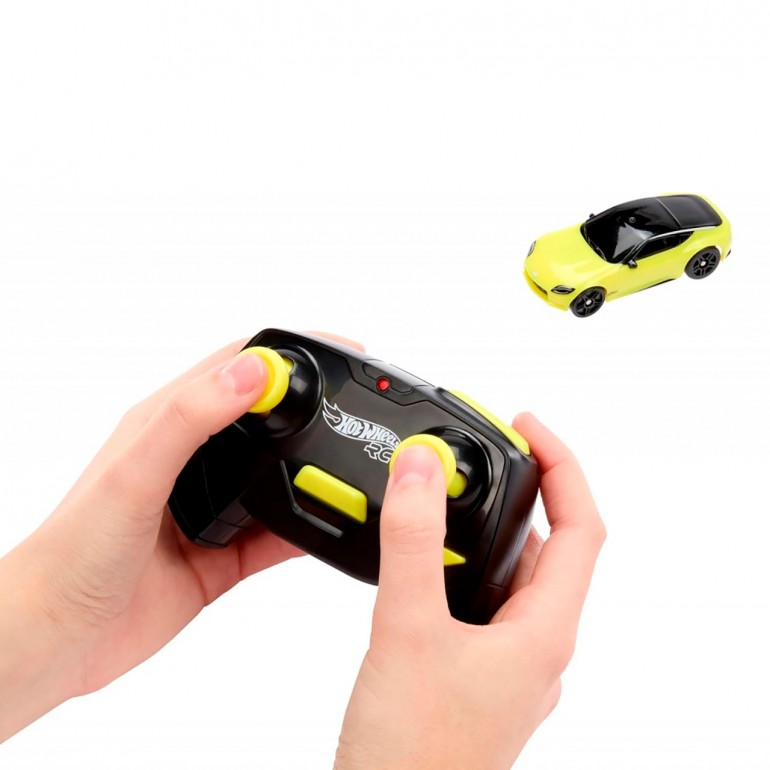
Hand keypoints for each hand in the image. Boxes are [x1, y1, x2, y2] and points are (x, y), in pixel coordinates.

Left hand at [0, 333, 361, 740]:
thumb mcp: (133, 474)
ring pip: (277, 478)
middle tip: (355, 409)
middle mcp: (192, 461)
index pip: (236, 367)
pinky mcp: (223, 554)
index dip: (287, 352)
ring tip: (347, 470)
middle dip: (312, 409)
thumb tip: (252, 372)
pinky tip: (328, 530)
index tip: (334, 351)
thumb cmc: (71, 552)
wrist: (58, 640)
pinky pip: (278, 537)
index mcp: (166, 424)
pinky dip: (306, 531)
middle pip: (267, 420)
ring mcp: (211, 507)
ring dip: (311, 473)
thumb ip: (191, 418)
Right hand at [334, 413, 605, 769]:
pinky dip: (459, 567)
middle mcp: (535, 646)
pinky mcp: (475, 675)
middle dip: (518, 491)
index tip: (526, 425)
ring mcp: (507, 663)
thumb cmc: (413, 756)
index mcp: (545, 632)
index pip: (583, 526)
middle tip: (474, 453)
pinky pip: (481, 603)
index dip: (562, 465)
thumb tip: (420, 468)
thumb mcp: (407, 628)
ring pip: (511, 576)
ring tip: (442, 498)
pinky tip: (424, 562)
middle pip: (548, 547)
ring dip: (484, 530)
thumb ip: (414, 541)